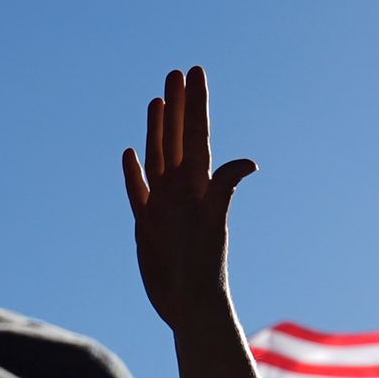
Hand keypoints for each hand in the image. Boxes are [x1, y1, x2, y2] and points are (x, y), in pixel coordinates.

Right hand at [121, 64, 257, 336]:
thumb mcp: (214, 224)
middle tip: (176, 72)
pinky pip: (138, 191)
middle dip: (177, 106)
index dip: (196, 104)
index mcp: (199, 186)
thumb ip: (225, 189)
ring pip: (158, 157)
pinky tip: (130, 153)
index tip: (195, 72)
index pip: (198, 134)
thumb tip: (248, 162)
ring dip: (157, 129)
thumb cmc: (207, 269)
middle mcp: (182, 191)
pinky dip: (133, 172)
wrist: (191, 305)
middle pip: (178, 138)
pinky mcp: (147, 225)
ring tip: (157, 100)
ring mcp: (164, 206)